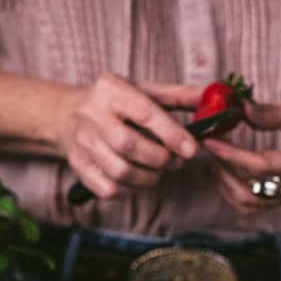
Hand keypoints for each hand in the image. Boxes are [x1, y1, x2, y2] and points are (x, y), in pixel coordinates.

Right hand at [58, 72, 202, 198]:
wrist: (67, 115)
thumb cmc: (116, 104)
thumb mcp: (143, 91)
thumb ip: (178, 96)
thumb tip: (212, 97)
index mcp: (111, 90)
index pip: (145, 113)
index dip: (171, 134)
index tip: (192, 150)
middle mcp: (92, 115)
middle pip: (129, 145)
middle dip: (160, 159)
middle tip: (175, 162)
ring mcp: (82, 142)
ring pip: (120, 171)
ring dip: (148, 178)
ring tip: (158, 171)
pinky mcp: (78, 166)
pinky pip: (109, 189)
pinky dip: (130, 190)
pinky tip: (137, 179)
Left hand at [203, 100, 280, 213]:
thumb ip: (273, 114)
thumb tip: (240, 109)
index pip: (261, 167)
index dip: (231, 156)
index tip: (210, 141)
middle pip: (249, 190)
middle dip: (223, 168)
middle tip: (207, 144)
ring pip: (247, 204)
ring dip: (225, 183)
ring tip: (215, 158)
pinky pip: (253, 205)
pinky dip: (234, 191)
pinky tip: (226, 171)